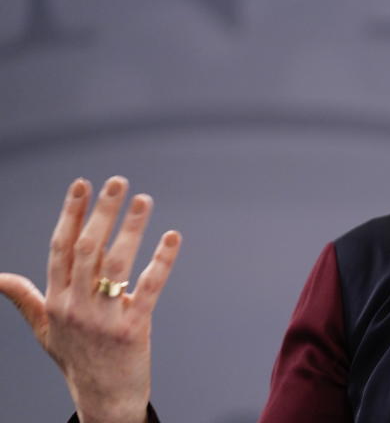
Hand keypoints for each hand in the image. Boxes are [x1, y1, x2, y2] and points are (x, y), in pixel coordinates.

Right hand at [0, 176, 180, 422]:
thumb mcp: (44, 328)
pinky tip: (172, 237)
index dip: (71, 213)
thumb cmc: (76, 357)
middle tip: (118, 181)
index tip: (82, 183)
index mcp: (56, 300)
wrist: (103, 399)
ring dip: (131, 229)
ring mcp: (104, 319)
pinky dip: (162, 261)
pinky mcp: (133, 330)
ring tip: (144, 199)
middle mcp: (76, 307)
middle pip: (87, 250)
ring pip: (116, 265)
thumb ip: (26, 298)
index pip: (61, 248)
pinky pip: (149, 289)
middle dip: (101, 212)